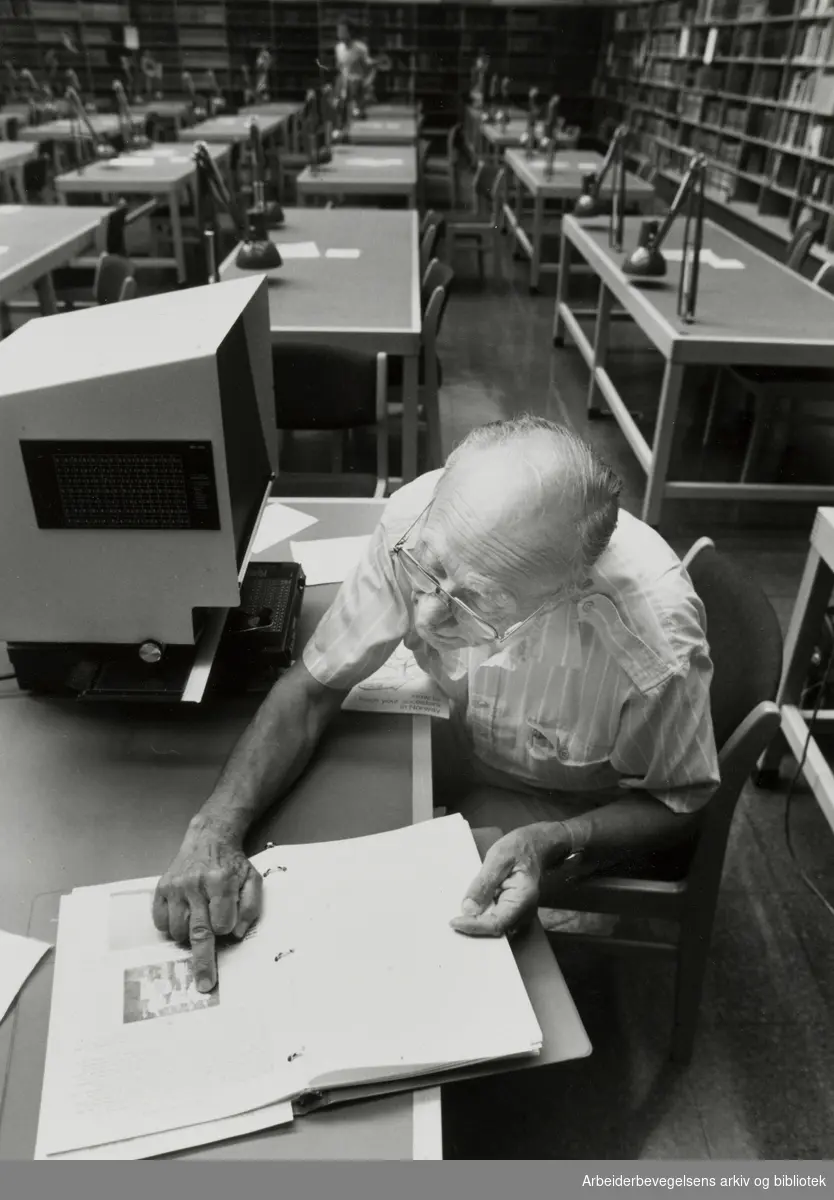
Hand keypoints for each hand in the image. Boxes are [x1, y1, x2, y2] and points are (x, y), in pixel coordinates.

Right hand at [152, 816, 262, 992]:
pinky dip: (171, 928)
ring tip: (199, 923)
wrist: (208, 839)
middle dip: (203, 962)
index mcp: (220, 881)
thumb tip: (236, 935)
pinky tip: (184, 917)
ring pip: (178, 931)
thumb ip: (251, 908)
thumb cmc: (232, 864)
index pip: (222, 922)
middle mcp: (195, 884)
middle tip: (205, 984)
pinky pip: (161, 922)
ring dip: (189, 937)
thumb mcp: (253, 880)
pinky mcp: (160, 889)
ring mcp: (175, 887)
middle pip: (198, 932)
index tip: (228, 924)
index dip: (226, 928)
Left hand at [450, 823, 570, 937]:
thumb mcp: (498, 858)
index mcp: (523, 899)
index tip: (454, 922)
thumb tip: (469, 908)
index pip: (497, 924)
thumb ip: (483, 883)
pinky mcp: (512, 911)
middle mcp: (524, 912)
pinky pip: (495, 919)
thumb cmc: (519, 848)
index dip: (474, 926)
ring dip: (476, 923)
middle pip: (495, 930)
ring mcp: (519, 913)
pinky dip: (481, 916)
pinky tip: (469, 908)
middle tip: (452, 921)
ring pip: (494, 926)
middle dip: (473, 927)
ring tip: (457, 915)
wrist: (535, 845)